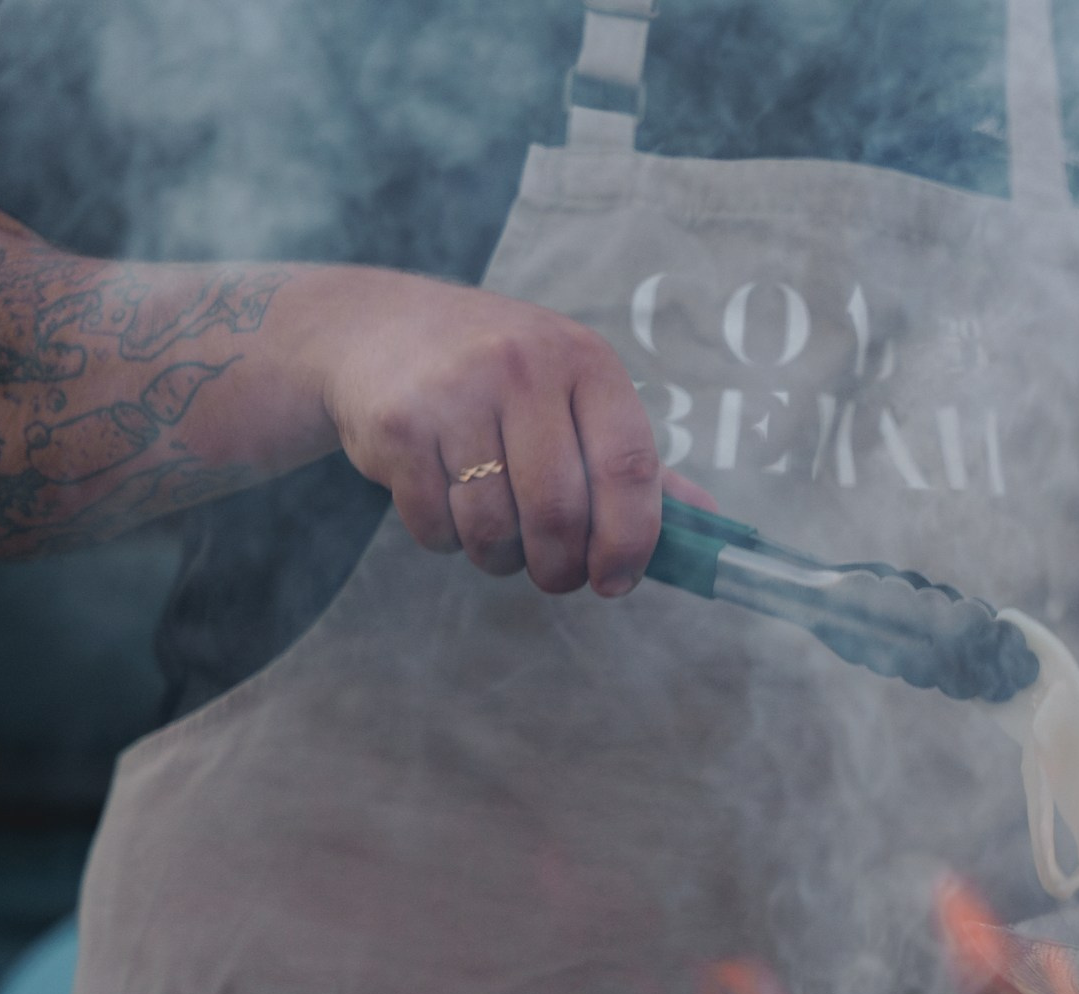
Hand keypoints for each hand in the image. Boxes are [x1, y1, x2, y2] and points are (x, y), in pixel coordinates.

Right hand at [292, 268, 686, 596]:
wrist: (373, 328)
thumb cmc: (495, 374)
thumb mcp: (571, 390)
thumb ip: (631, 458)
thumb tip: (706, 523)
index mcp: (584, 361)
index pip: (629, 467)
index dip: (630, 540)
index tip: (617, 579)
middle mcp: (522, 367)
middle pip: (560, 511)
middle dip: (561, 568)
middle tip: (556, 576)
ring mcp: (454, 393)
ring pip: (494, 529)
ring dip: (500, 558)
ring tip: (496, 535)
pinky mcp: (397, 424)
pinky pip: (435, 525)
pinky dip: (445, 539)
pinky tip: (444, 501)